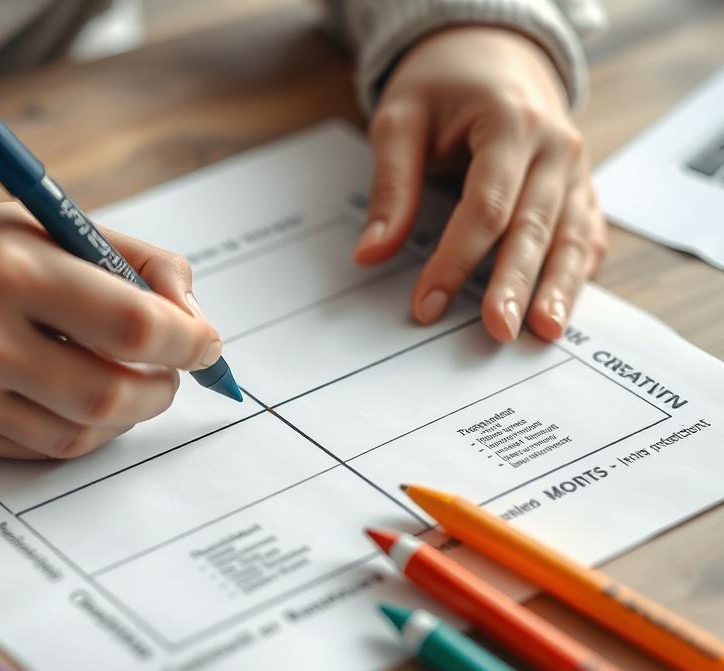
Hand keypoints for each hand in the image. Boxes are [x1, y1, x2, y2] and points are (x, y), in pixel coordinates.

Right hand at [0, 201, 219, 458]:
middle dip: (162, 388)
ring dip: (128, 413)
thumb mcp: (59, 226)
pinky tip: (81, 397)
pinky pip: (47, 449)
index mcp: (12, 269)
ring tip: (126, 380)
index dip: (185, 341)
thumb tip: (196, 326)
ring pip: (84, 433)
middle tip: (169, 371)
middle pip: (110, 393)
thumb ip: (142, 265)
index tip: (205, 343)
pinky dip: (85, 429)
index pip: (129, 324)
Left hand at [354, 27, 606, 341]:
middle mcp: (555, 148)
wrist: (492, 53)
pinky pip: (585, 234)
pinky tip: (563, 308)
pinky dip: (576, 272)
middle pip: (535, 226)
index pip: (486, 206)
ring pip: (571, 237)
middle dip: (516, 283)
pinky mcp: (579, 189)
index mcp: (512, 123)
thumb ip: (391, 186)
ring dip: (559, 288)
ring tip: (544, 332)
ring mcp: (575, 170)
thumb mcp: (400, 120)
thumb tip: (370, 253)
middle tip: (498, 331)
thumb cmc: (443, 87)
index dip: (455, 259)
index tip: (425, 304)